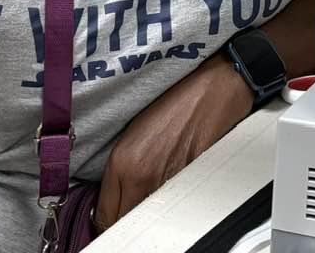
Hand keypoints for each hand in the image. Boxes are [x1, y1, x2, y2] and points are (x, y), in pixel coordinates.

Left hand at [95, 54, 253, 231]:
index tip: (108, 213)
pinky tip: (170, 188)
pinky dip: (168, 206)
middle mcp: (141, 178)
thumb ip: (119, 169)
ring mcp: (166, 185)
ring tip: (150, 194)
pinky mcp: (189, 187)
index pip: (104, 215)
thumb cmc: (175, 104)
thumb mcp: (134, 132)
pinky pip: (171, 210)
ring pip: (146, 218)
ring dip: (144, 212)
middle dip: (122, 218)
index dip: (105, 217)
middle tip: (127, 206)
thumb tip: (111, 196)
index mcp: (122, 162)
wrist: (210, 93)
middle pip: (123, 222)